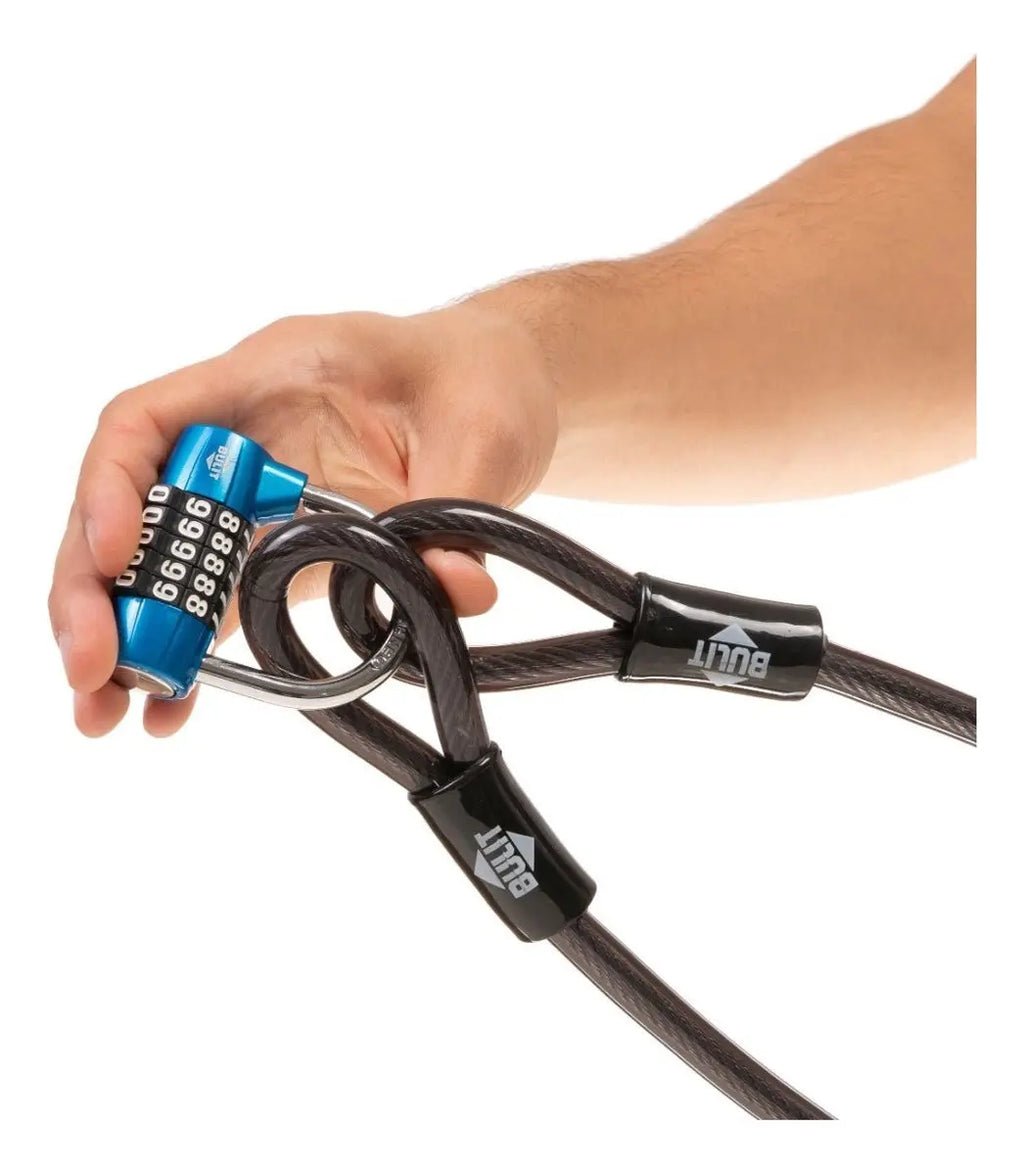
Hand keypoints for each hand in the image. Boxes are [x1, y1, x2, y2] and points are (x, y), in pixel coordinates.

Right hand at [49, 306, 557, 736]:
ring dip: (131, 635)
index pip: (151, 420)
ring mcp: (258, 496)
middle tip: (92, 671)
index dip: (113, 487)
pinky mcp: (284, 544)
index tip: (116, 559)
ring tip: (105, 713)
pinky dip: (191, 650)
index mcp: (270, 377)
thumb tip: (457, 592)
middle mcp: (244, 438)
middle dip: (98, 589)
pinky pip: (220, 598)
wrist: (504, 386)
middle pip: (137, 505)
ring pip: (165, 563)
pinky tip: (172, 705)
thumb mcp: (479, 432)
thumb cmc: (479, 378)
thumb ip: (455, 514)